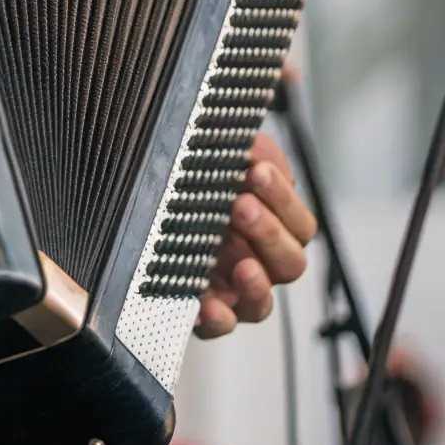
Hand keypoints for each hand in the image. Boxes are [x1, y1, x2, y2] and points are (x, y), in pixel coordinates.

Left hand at [195, 130, 315, 338]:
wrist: (146, 203)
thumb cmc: (193, 178)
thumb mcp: (218, 154)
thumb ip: (244, 144)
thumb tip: (259, 117)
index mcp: (271, 223)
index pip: (298, 221)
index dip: (281, 197)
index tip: (256, 169)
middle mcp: (259, 260)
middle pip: (290, 262)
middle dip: (269, 231)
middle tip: (241, 205)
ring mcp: (234, 291)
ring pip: (263, 302)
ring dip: (256, 283)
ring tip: (243, 265)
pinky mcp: (206, 312)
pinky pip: (220, 326)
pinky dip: (218, 319)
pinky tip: (207, 304)